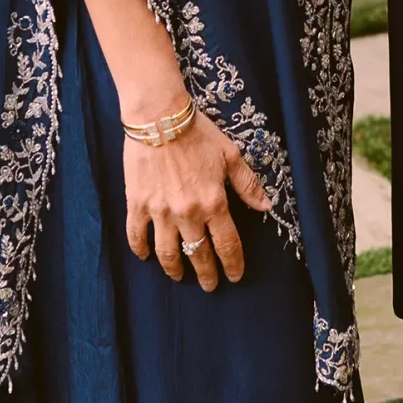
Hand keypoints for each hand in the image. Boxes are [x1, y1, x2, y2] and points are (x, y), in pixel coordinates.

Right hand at [122, 98, 272, 291]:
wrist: (159, 117)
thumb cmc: (198, 133)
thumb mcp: (231, 155)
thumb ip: (247, 185)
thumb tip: (265, 206)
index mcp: (214, 202)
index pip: (227, 244)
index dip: (232, 264)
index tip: (235, 276)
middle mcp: (188, 213)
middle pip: (198, 254)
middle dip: (206, 274)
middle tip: (210, 285)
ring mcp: (160, 211)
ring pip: (168, 252)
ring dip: (175, 269)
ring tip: (180, 277)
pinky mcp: (137, 204)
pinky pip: (136, 235)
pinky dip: (140, 250)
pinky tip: (145, 256)